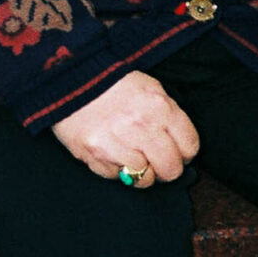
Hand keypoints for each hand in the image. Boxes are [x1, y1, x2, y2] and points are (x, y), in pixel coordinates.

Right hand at [51, 71, 199, 187]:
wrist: (68, 78)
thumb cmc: (111, 82)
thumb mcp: (148, 87)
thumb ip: (168, 115)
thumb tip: (181, 147)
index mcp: (159, 107)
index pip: (189, 147)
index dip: (184, 152)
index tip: (175, 150)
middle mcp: (141, 126)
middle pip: (171, 169)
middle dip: (166, 168)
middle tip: (154, 159)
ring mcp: (117, 142)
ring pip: (144, 179)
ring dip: (139, 170)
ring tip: (129, 154)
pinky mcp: (94, 154)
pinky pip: (117, 177)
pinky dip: (115, 169)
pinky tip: (110, 151)